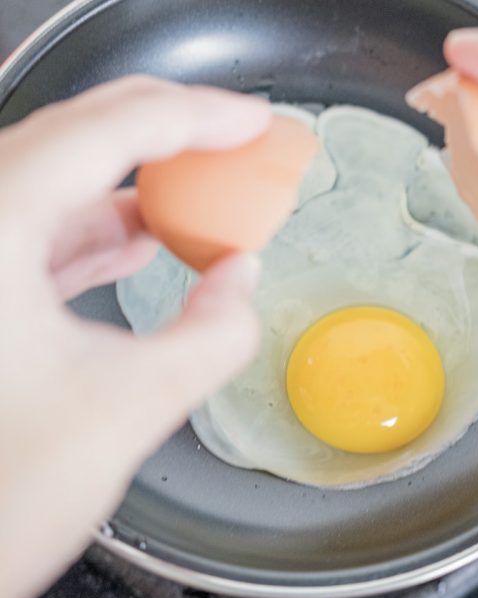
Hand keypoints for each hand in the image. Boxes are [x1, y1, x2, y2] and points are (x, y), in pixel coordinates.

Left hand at [0, 76, 267, 597]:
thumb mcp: (130, 408)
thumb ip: (211, 335)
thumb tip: (240, 283)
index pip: (105, 134)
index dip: (193, 116)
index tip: (251, 121)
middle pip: (73, 137)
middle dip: (165, 133)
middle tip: (235, 140)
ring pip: (53, 181)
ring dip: (132, 184)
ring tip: (203, 197)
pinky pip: (35, 229)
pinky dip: (96, 228)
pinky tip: (143, 241)